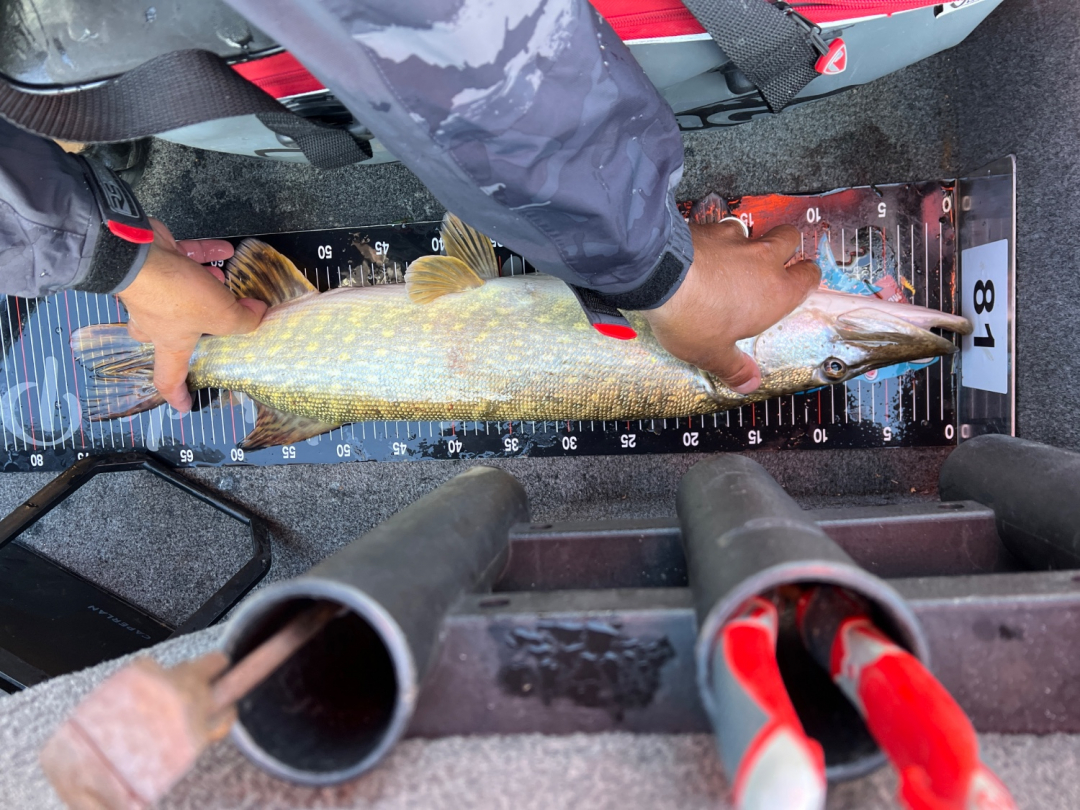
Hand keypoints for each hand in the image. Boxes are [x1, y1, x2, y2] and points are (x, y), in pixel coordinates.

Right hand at [119, 219, 266, 412]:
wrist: (137, 253)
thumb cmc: (174, 295)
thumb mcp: (219, 314)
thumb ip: (242, 320)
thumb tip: (257, 315)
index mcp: (168, 342)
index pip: (168, 378)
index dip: (177, 395)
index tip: (185, 407)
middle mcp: (156, 320)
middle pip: (166, 333)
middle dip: (184, 330)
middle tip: (204, 326)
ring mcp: (153, 291)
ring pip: (177, 293)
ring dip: (202, 287)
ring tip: (225, 281)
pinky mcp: (155, 262)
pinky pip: (182, 260)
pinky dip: (201, 256)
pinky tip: (224, 251)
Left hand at [639, 220, 819, 392]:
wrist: (660, 274)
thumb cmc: (693, 314)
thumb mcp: (713, 353)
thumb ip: (734, 367)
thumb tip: (748, 382)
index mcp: (775, 294)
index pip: (808, 278)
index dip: (806, 279)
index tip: (800, 283)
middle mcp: (762, 260)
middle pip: (790, 239)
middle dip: (787, 247)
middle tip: (775, 260)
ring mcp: (735, 239)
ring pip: (754, 231)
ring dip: (747, 242)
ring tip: (731, 258)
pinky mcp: (708, 227)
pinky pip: (718, 228)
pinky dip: (713, 238)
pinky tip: (699, 252)